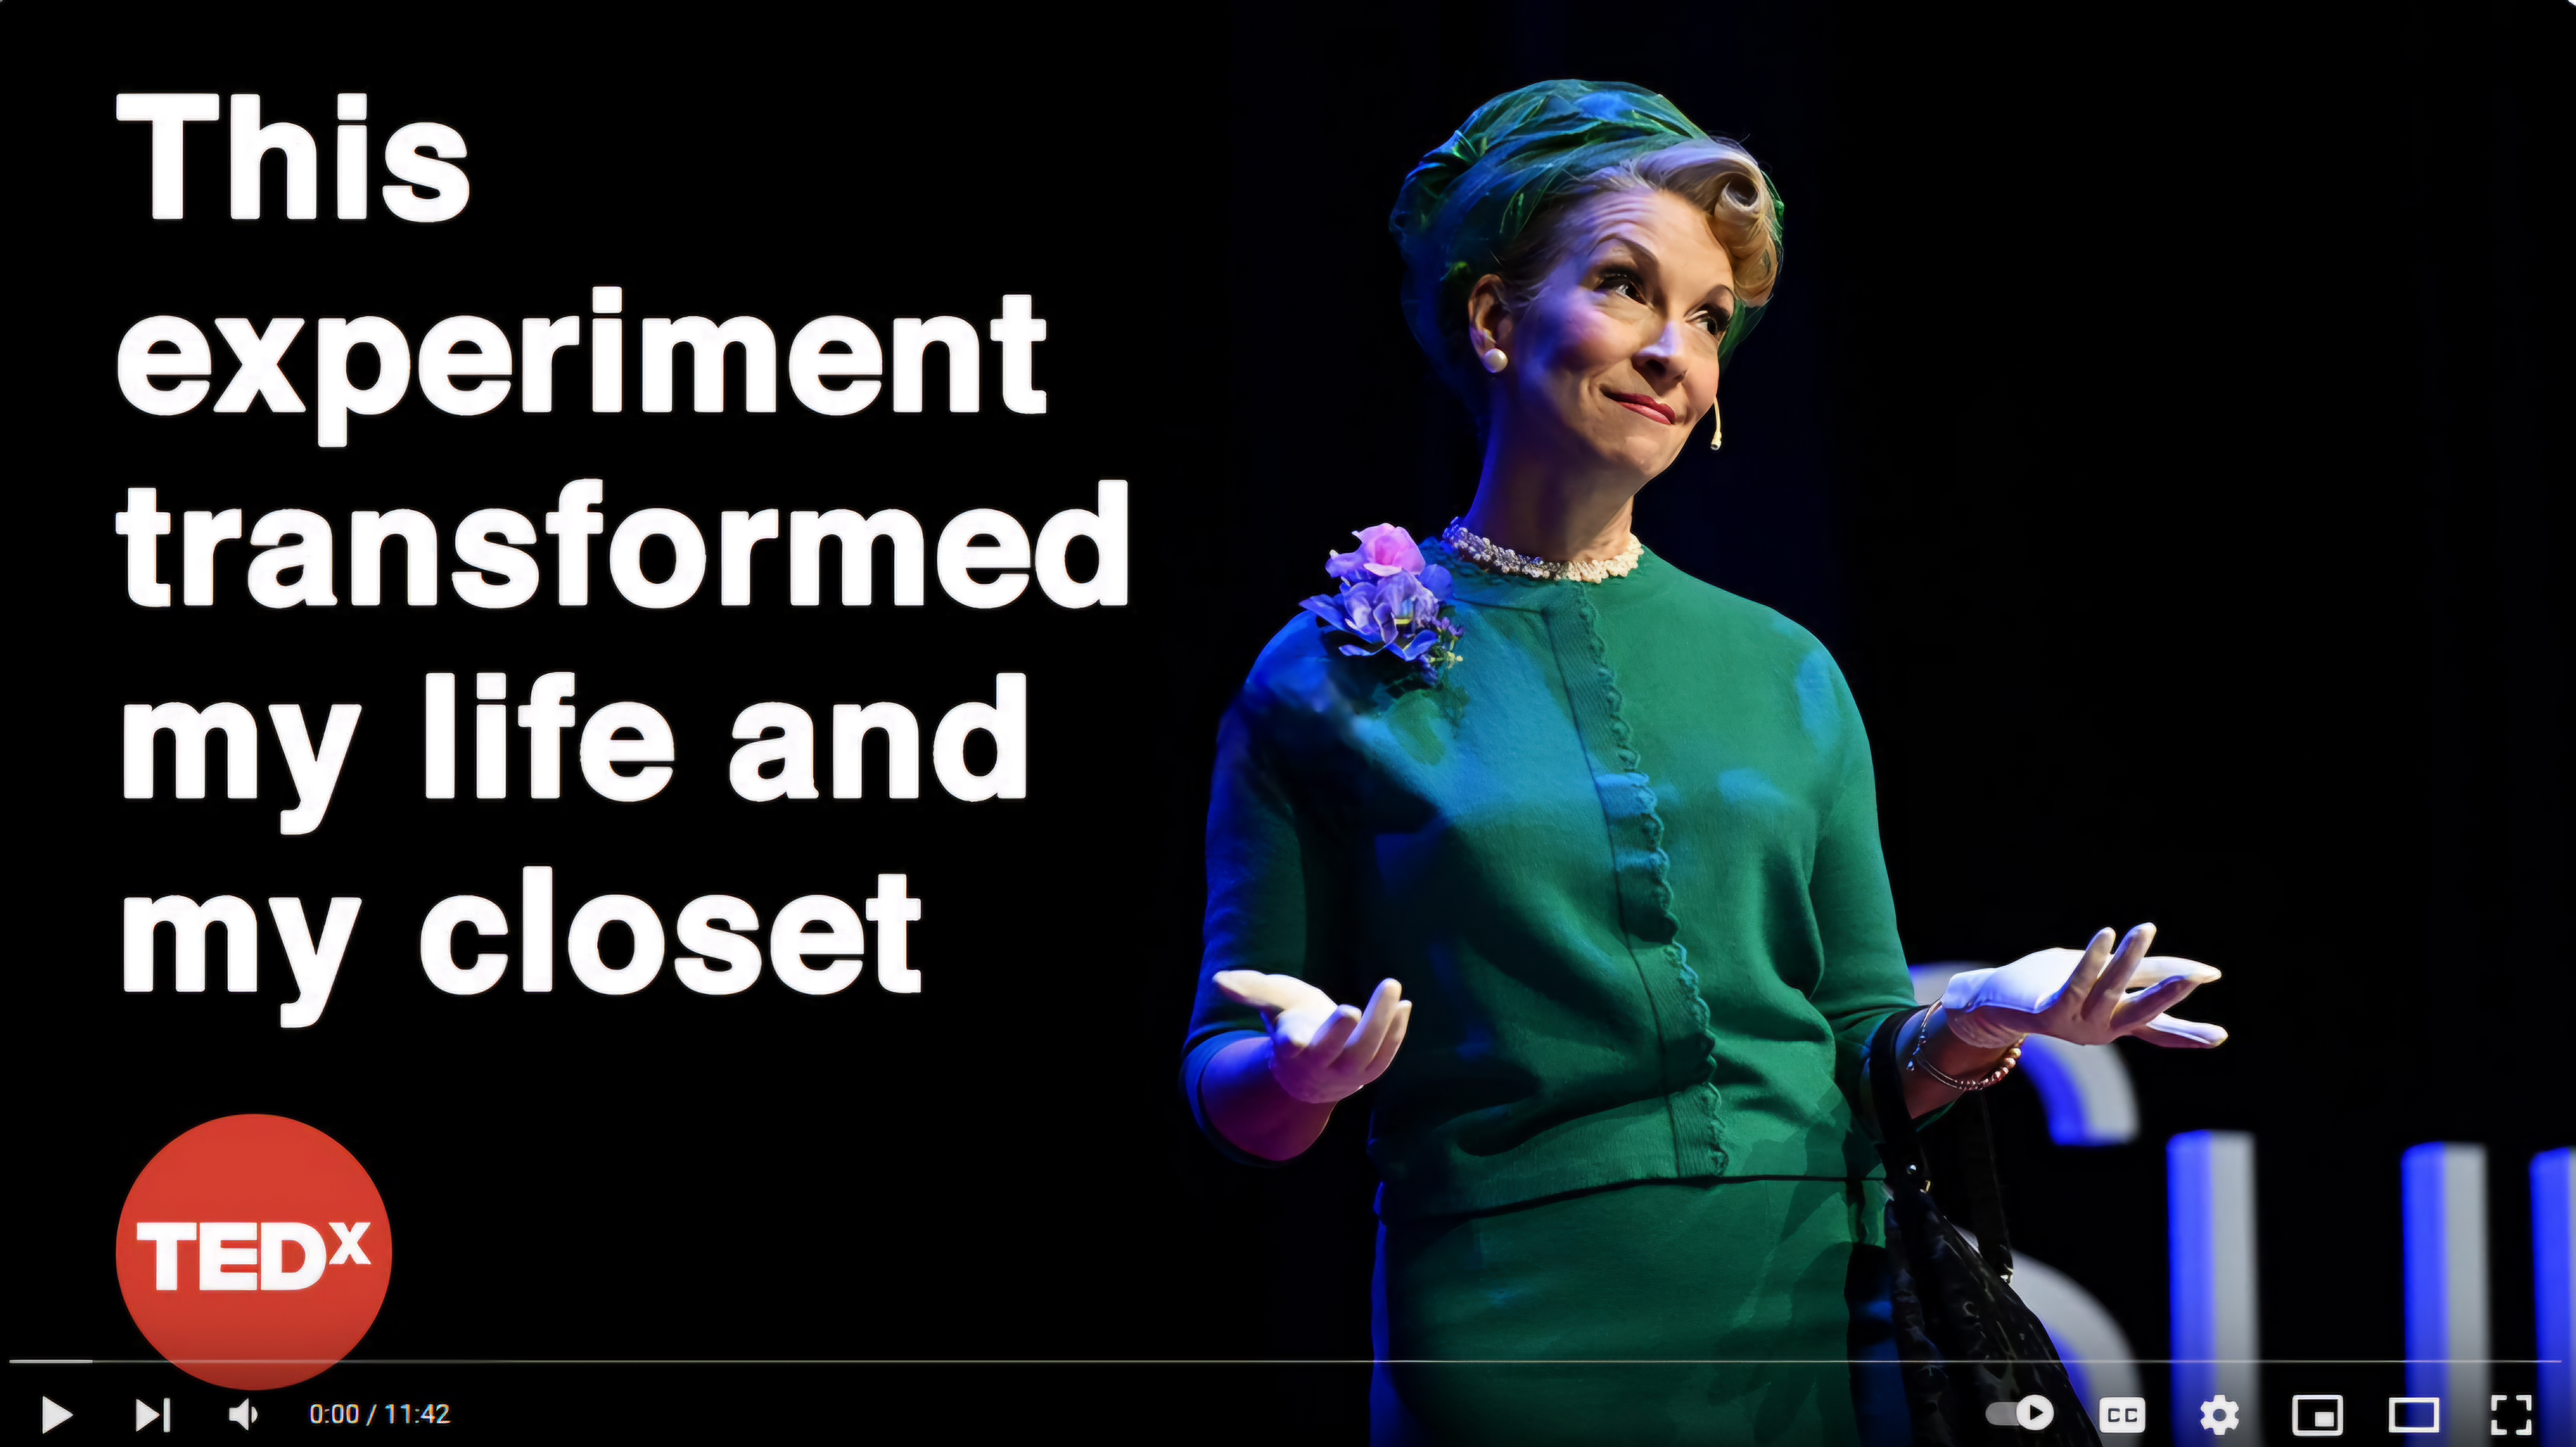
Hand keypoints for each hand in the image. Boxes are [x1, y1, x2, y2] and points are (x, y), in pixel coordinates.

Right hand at [1213, 971, 1411, 1104]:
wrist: (1314, 1065)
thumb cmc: (1293, 1022)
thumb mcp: (1275, 1002)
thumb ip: (1252, 989)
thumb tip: (1218, 980)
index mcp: (1291, 1050)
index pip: (1291, 1049)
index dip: (1292, 1042)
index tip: (1292, 1037)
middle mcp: (1319, 1066)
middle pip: (1333, 1054)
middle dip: (1341, 1034)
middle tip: (1353, 1009)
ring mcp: (1348, 1073)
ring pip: (1366, 1054)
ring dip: (1381, 1024)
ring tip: (1391, 986)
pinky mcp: (1370, 1072)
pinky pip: (1385, 1055)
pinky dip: (1396, 1032)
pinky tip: (1403, 1005)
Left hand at [1940, 924, 2227, 1049]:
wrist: (1997, 1001)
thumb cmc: (2054, 985)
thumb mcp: (2105, 980)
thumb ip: (2144, 978)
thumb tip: (2191, 974)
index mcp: (2116, 1024)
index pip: (2158, 1030)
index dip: (2188, 1034)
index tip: (2220, 1036)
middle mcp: (2100, 1029)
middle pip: (2141, 1013)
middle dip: (2168, 994)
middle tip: (2197, 976)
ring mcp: (2075, 1022)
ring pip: (2110, 988)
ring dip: (2129, 957)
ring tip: (2146, 928)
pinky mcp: (2050, 1010)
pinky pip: (2075, 982)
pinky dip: (2092, 958)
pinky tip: (2106, 935)